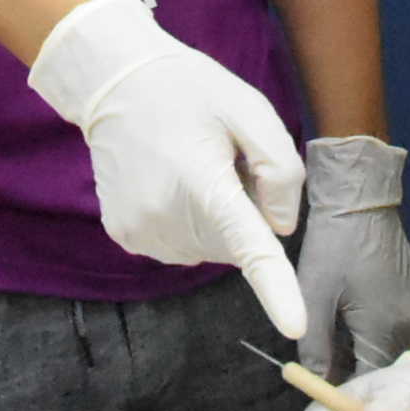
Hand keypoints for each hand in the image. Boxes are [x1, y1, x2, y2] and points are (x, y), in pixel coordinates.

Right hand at [26, 0, 308, 336]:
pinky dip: (187, 221)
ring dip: (214, 218)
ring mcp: (141, 231)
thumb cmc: (191, 91)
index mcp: (204, 182)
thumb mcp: (251, 109)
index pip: (248, 245)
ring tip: (189, 165)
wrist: (115, 81)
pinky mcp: (127, 236)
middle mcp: (167, 216)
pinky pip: (181, 244)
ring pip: (209, 247)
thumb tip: (280, 228)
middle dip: (243, 211)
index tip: (294, 329)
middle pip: (236, 245)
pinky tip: (169, 180)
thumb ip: (281, 169)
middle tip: (220, 161)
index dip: (276, 289)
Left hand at [295, 136, 409, 379]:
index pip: (373, 384)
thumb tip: (317, 380)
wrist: (361, 199)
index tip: (326, 401)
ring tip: (336, 360)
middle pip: (386, 372)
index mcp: (386, 330)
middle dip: (358, 380)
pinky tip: (352, 333)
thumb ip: (315, 345)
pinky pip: (397, 332)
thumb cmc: (335, 244)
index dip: (349, 397)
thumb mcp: (315, 295)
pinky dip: (376, 339)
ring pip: (392, 352)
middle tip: (326, 381)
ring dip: (366, 359)